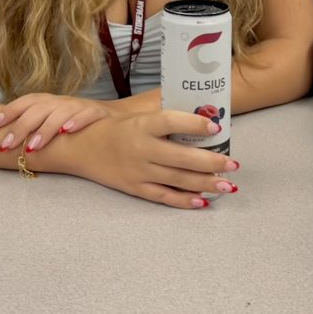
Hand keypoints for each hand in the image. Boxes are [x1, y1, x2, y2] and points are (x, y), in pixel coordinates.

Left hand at [0, 93, 115, 153]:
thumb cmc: (74, 123)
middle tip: (5, 146)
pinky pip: (86, 114)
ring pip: (59, 113)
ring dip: (45, 129)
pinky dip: (76, 121)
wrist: (111, 117)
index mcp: (48, 102)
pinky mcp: (97, 113)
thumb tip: (3, 139)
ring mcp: (79, 106)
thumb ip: (33, 126)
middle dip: (20, 127)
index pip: (25, 102)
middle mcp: (61, 102)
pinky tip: (67, 131)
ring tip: (32, 147)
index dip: (8, 112)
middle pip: (37, 110)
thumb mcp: (52, 121)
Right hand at [70, 111, 239, 208]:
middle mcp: (140, 149)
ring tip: (227, 185)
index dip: (193, 123)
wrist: (79, 148)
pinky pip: (164, 197)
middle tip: (233, 164)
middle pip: (180, 157)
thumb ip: (163, 116)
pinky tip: (203, 201)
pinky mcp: (135, 188)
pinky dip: (184, 200)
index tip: (216, 126)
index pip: (170, 121)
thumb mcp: (135, 114)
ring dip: (205, 183)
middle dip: (211, 162)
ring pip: (177, 180)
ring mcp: (138, 171)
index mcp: (141, 125)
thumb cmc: (113, 127)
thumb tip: (201, 113)